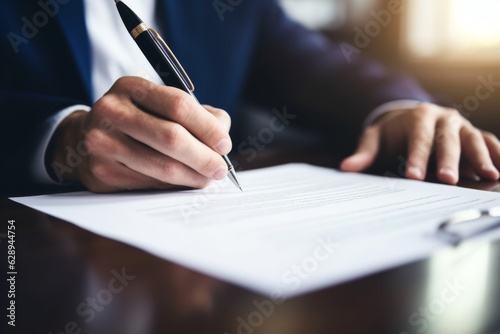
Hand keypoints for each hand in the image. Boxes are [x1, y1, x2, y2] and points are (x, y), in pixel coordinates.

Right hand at [47, 77, 231, 191]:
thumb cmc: (139, 120)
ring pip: (162, 166)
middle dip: (204, 157)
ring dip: (193, 176)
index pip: (178, 105)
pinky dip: (173, 185)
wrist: (89, 138)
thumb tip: (222, 137)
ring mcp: (102, 142)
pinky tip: (183, 182)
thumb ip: (198, 115)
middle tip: (220, 169)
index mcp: (131, 87)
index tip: (224, 144)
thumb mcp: (161, 105)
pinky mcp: (101, 170)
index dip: (207, 127)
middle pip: (171, 138)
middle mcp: (112, 111)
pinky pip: (149, 183)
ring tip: (207, 178)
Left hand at [340, 103, 499, 183]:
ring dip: (481, 157)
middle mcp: (443, 117)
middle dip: (449, 160)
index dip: (417, 158)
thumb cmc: (392, 132)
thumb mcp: (375, 138)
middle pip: (448, 139)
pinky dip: (497, 153)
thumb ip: (364, 153)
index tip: (414, 177)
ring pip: (474, 139)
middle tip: (448, 180)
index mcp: (418, 117)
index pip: (418, 140)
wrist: (410, 116)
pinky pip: (489, 141)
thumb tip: (346, 168)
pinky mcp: (474, 132)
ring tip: (488, 176)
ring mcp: (461, 124)